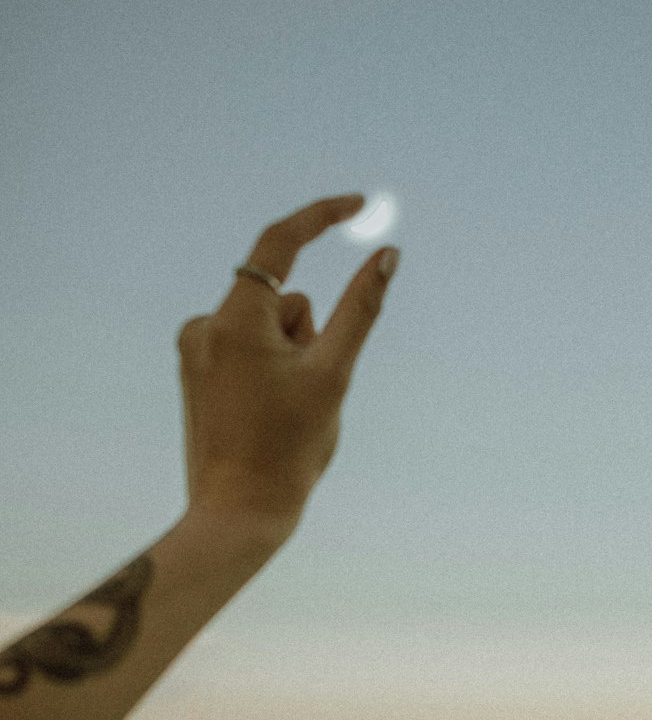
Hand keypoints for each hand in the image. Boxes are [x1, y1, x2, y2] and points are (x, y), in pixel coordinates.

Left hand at [176, 196, 399, 543]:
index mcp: (234, 320)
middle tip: (309, 393)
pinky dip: (272, 369)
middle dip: (311, 334)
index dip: (321, 216)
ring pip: (272, 329)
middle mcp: (205, 326)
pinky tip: (266, 415)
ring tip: (286, 412)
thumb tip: (387, 254)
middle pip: (286, 302)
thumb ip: (361, 308)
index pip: (279, 243)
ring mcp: (197, 351)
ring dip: (293, 357)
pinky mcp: (197, 371)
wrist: (238, 514)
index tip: (359, 205)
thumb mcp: (334, 373)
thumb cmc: (288, 449)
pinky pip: (251, 349)